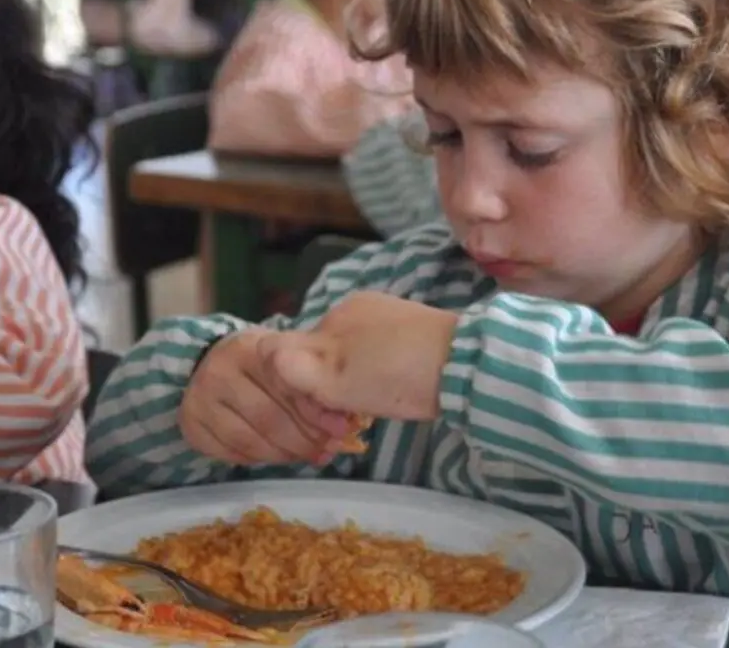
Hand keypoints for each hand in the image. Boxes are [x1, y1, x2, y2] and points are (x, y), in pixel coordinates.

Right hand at [180, 328, 355, 464]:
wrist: (217, 357)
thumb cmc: (265, 361)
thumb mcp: (289, 359)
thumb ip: (311, 384)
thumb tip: (343, 423)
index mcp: (249, 349)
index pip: (287, 388)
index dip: (316, 414)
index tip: (340, 429)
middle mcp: (218, 371)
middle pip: (269, 420)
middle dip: (304, 441)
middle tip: (327, 450)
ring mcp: (198, 399)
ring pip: (250, 442)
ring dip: (285, 455)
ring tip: (308, 455)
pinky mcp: (190, 424)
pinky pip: (231, 453)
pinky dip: (259, 459)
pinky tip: (278, 455)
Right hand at [269, 292, 458, 421]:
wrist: (466, 366)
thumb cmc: (396, 375)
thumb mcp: (336, 380)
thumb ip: (294, 367)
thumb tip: (262, 352)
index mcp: (336, 316)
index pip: (298, 353)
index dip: (302, 388)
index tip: (322, 413)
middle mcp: (359, 308)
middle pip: (327, 354)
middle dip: (330, 386)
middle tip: (348, 419)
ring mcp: (390, 316)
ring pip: (356, 357)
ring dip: (357, 384)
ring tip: (375, 406)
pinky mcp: (416, 329)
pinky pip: (383, 354)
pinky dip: (382, 374)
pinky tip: (397, 390)